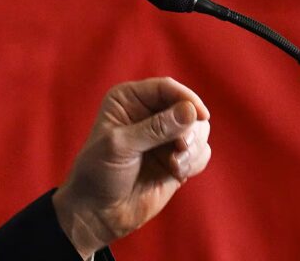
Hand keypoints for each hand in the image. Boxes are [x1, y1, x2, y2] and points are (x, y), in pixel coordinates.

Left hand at [51, 77, 211, 258]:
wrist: (99, 212)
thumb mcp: (121, 145)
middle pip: (188, 107)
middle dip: (190, 129)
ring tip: (174, 165)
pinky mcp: (177, 159)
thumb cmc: (99, 172)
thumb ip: (156, 128)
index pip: (166, 88)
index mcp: (129, 99)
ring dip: (192, 148)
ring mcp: (165, 137)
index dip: (186, 98)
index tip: (200, 115)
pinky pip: (201, 152)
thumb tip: (190, 111)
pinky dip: (194, 162)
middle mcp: (149, 113)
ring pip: (199, 130)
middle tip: (179, 148)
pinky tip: (176, 174)